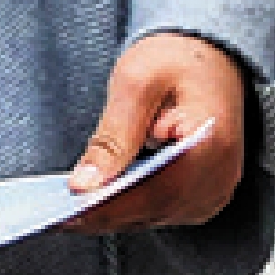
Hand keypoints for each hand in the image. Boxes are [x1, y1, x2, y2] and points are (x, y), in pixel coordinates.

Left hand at [72, 32, 256, 231]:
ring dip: (112, 216)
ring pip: (154, 217)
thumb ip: (112, 134)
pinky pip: (161, 212)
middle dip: (103, 215)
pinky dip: (128, 209)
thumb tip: (83, 186)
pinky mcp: (202, 195)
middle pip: (154, 210)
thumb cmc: (175, 59)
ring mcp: (215, 190)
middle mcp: (220, 175)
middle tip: (54, 216)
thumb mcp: (136, 81)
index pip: (157, 189)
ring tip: (67, 212)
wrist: (209, 57)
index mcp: (211, 142)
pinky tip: (97, 201)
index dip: (111, 205)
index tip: (69, 213)